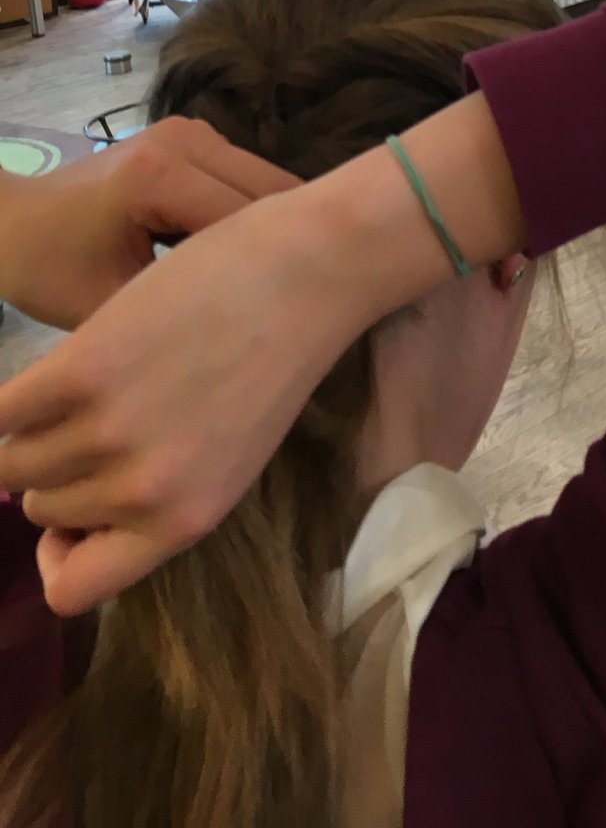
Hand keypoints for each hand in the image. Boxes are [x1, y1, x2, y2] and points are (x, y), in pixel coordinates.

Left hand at [0, 118, 298, 332]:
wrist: (13, 223)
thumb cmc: (50, 271)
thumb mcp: (110, 308)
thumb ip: (176, 318)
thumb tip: (249, 340)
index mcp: (159, 175)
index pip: (248, 224)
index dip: (272, 272)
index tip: (290, 321)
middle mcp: (186, 139)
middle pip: (270, 193)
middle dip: (279, 248)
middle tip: (288, 308)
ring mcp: (194, 132)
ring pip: (266, 185)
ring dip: (268, 233)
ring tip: (266, 286)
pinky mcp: (197, 139)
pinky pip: (246, 181)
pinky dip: (250, 220)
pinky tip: (241, 261)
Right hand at [0, 180, 352, 615]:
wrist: (314, 271)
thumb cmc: (282, 350)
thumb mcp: (232, 454)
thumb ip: (166, 491)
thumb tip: (81, 511)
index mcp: (183, 522)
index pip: (74, 592)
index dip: (60, 551)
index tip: (73, 512)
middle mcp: (141, 495)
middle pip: (43, 506)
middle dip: (59, 467)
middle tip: (96, 413)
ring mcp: (107, 434)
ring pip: (16, 460)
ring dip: (34, 427)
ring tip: (81, 385)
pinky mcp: (81, 371)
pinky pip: (1, 411)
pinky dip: (8, 399)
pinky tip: (44, 376)